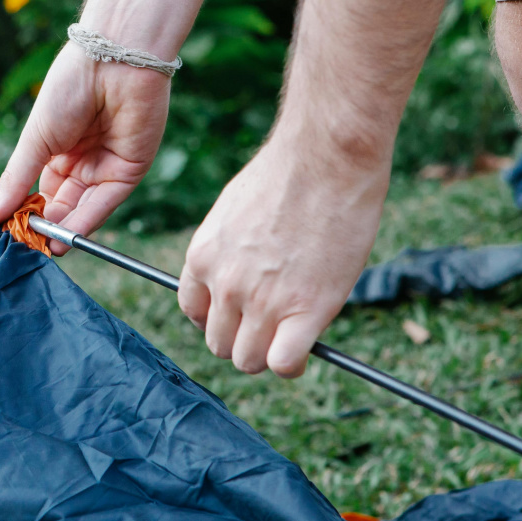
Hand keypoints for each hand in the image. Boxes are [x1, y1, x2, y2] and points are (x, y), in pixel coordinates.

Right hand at [0, 45, 170, 253]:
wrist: (113, 61)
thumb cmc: (69, 88)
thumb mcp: (35, 139)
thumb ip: (16, 181)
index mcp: (57, 148)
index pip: (40, 191)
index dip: (25, 213)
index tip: (6, 233)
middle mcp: (82, 160)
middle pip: (62, 204)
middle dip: (45, 226)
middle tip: (25, 247)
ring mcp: (106, 165)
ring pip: (83, 208)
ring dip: (64, 230)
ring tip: (42, 250)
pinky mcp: (130, 169)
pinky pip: (105, 202)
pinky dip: (86, 221)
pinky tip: (65, 238)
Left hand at [178, 134, 389, 377]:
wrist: (327, 157)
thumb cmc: (291, 174)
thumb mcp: (236, 211)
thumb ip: (230, 250)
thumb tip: (242, 278)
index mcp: (203, 256)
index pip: (193, 311)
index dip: (219, 318)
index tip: (240, 315)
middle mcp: (225, 284)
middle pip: (220, 343)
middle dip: (244, 339)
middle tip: (271, 326)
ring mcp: (263, 300)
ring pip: (249, 360)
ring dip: (268, 354)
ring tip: (291, 335)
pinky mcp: (305, 310)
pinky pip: (284, 364)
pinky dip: (294, 363)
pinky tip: (308, 344)